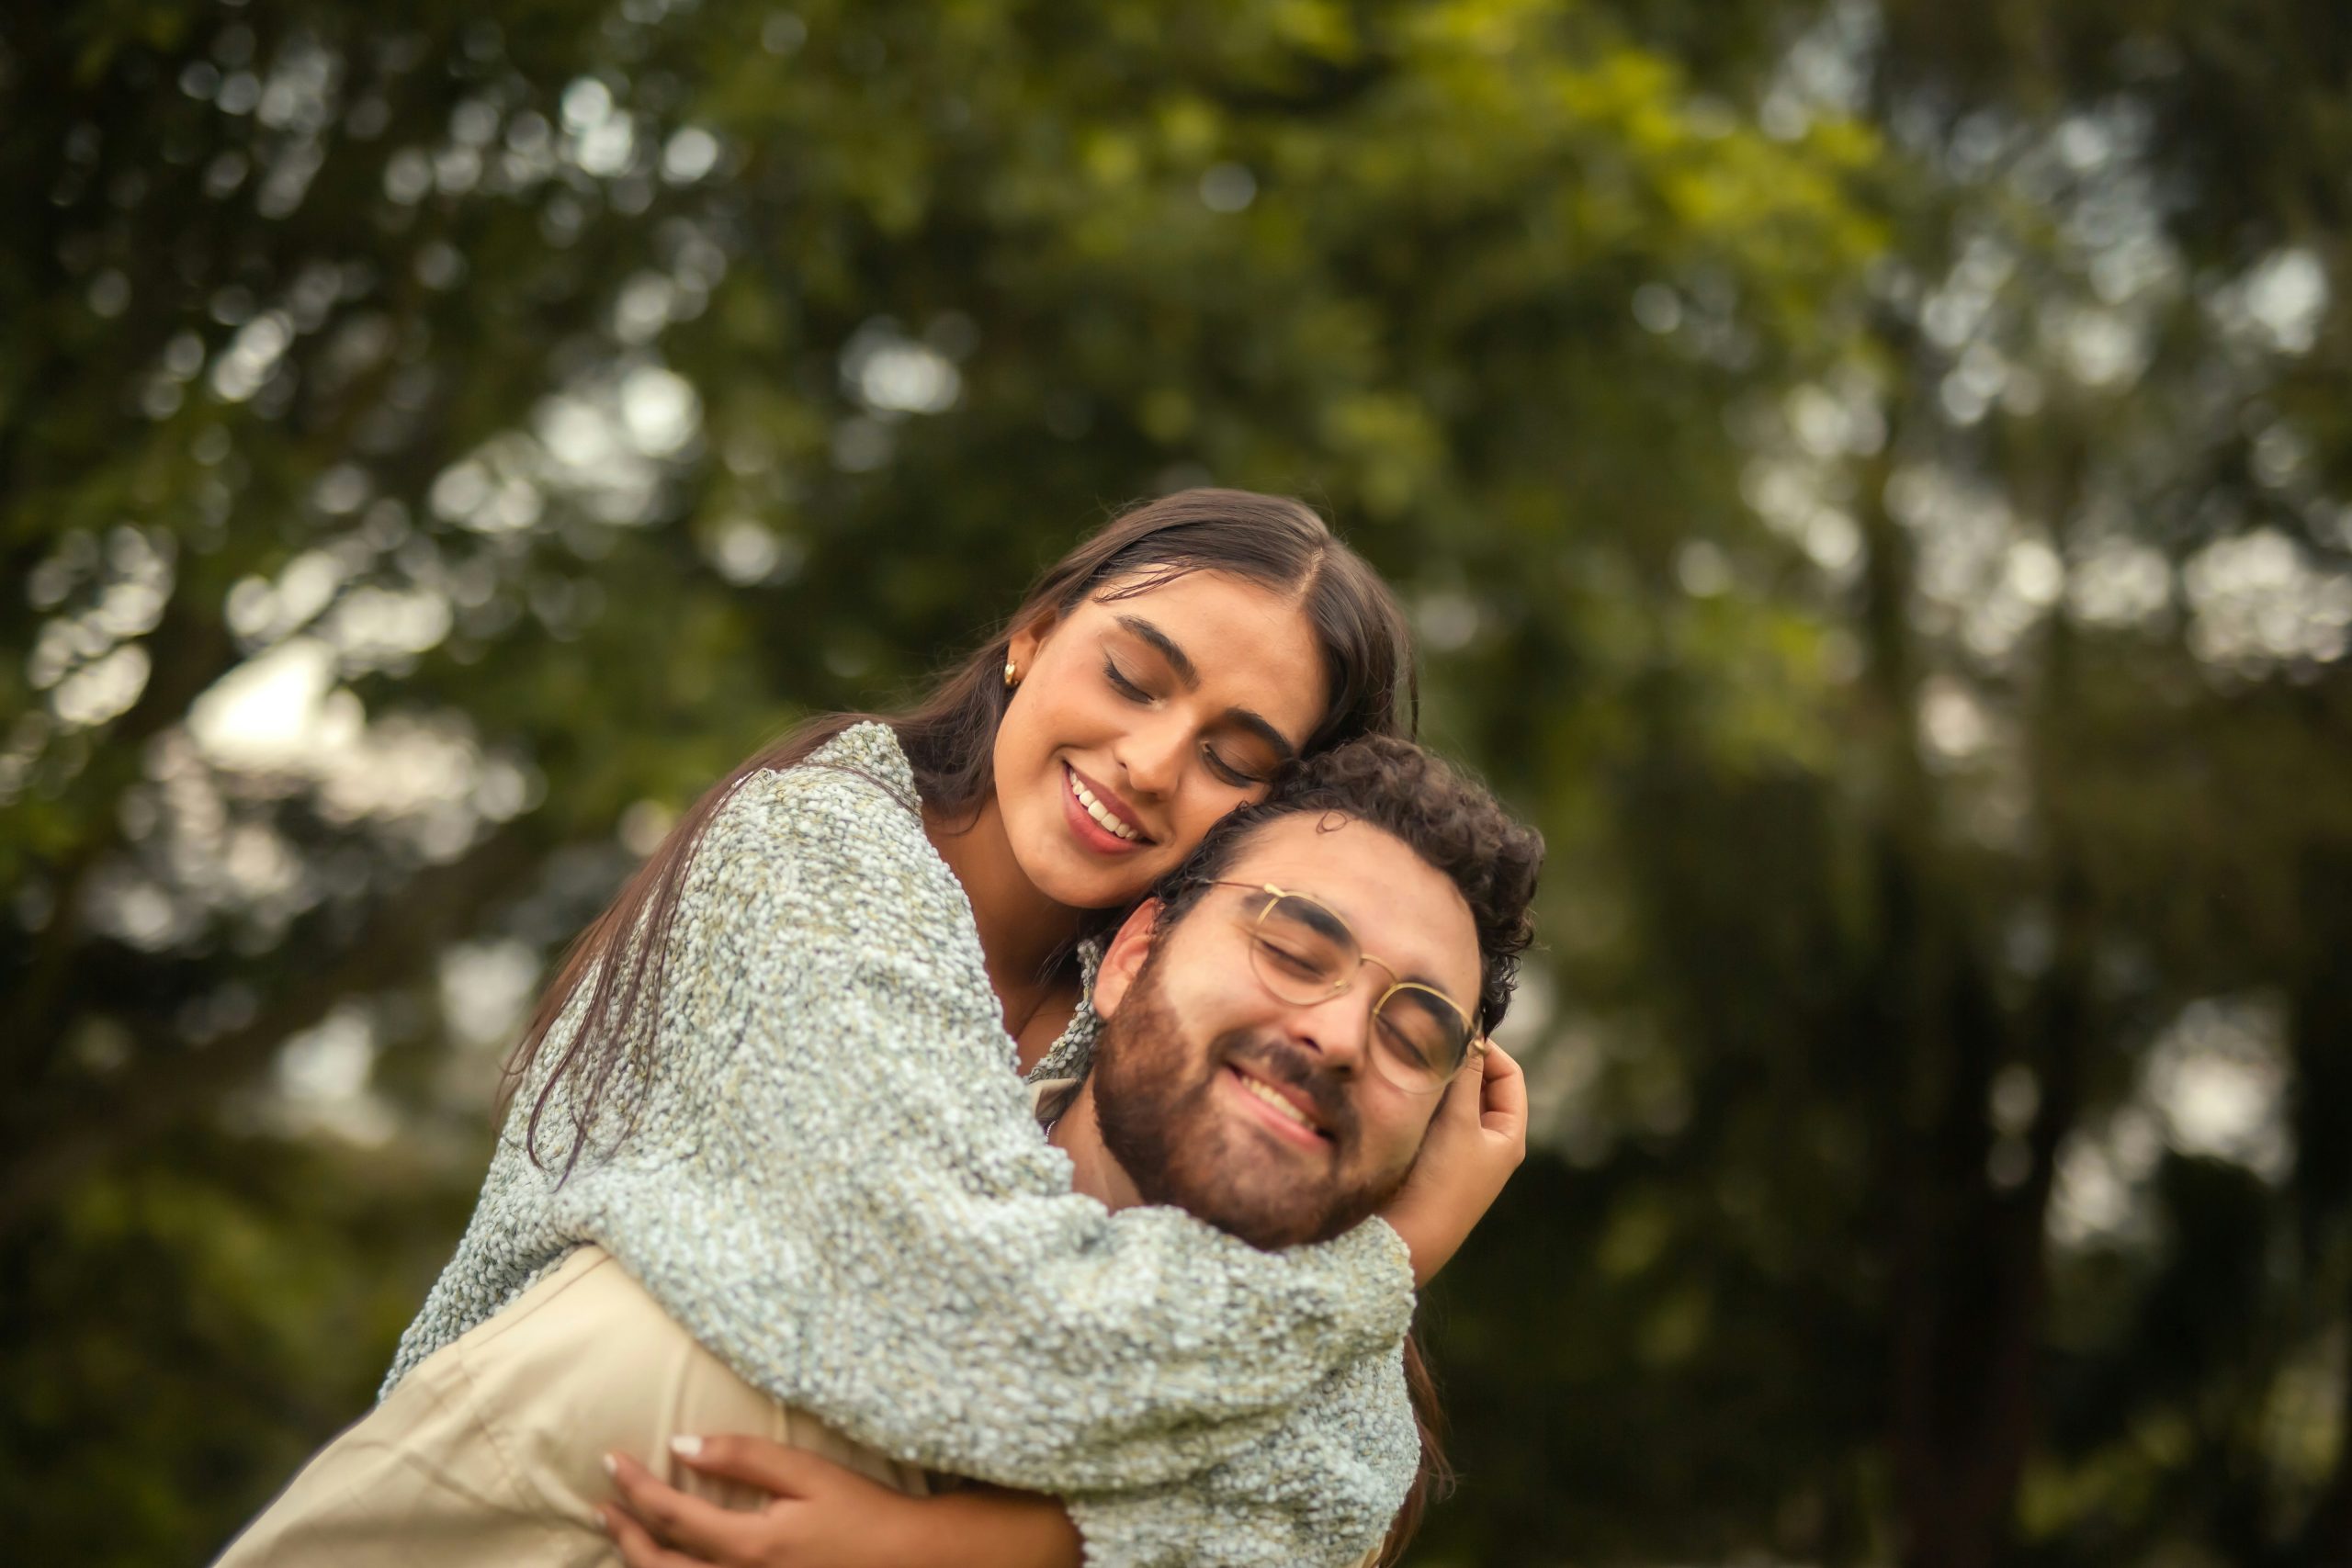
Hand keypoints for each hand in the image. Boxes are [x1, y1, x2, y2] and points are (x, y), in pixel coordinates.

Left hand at [601, 1437, 1080, 1567]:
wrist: (910, 1561)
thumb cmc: (864, 1513)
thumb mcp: (808, 1474)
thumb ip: (744, 1457)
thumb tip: (682, 1444)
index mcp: (749, 1545)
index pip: (670, 1514)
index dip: (635, 1486)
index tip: (610, 1459)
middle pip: (657, 1564)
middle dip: (623, 1531)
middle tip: (604, 1501)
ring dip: (639, 1558)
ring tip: (622, 1532)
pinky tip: (668, 1560)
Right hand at [1377, 1038, 1527, 1285]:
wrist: (1403, 1241)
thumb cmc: (1441, 1182)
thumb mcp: (1459, 1122)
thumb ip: (1465, 1075)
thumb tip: (1471, 1032)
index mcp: (1509, 1136)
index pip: (1508, 1075)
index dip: (1487, 1049)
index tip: (1455, 1033)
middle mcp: (1487, 1145)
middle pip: (1479, 1086)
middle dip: (1457, 1065)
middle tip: (1428, 1046)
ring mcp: (1457, 1155)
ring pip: (1451, 1102)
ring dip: (1435, 1084)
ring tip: (1412, 1069)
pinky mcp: (1429, 1163)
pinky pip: (1429, 1120)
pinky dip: (1419, 1104)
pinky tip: (1398, 1097)